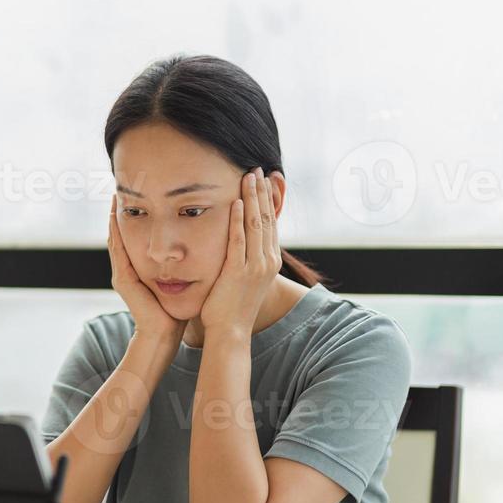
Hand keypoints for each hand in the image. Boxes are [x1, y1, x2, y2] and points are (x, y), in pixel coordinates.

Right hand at [108, 193, 184, 343]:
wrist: (164, 335)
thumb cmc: (175, 311)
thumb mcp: (180, 281)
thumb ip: (182, 266)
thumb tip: (198, 248)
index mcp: (140, 269)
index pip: (137, 235)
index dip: (137, 215)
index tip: (141, 193)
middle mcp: (128, 269)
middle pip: (123, 233)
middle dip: (124, 211)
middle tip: (121, 188)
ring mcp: (122, 274)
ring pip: (116, 238)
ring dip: (115, 217)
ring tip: (116, 195)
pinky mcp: (122, 279)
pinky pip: (117, 250)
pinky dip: (115, 232)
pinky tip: (116, 216)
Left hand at [199, 168, 281, 332]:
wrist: (230, 333)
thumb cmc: (231, 307)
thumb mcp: (244, 279)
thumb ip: (245, 259)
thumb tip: (241, 242)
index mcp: (270, 263)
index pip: (272, 224)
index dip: (269, 201)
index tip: (265, 180)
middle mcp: (267, 262)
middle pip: (267, 219)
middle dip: (263, 192)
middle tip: (258, 169)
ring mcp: (255, 267)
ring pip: (256, 225)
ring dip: (252, 198)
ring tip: (248, 176)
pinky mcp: (239, 271)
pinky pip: (239, 240)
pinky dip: (239, 219)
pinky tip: (237, 201)